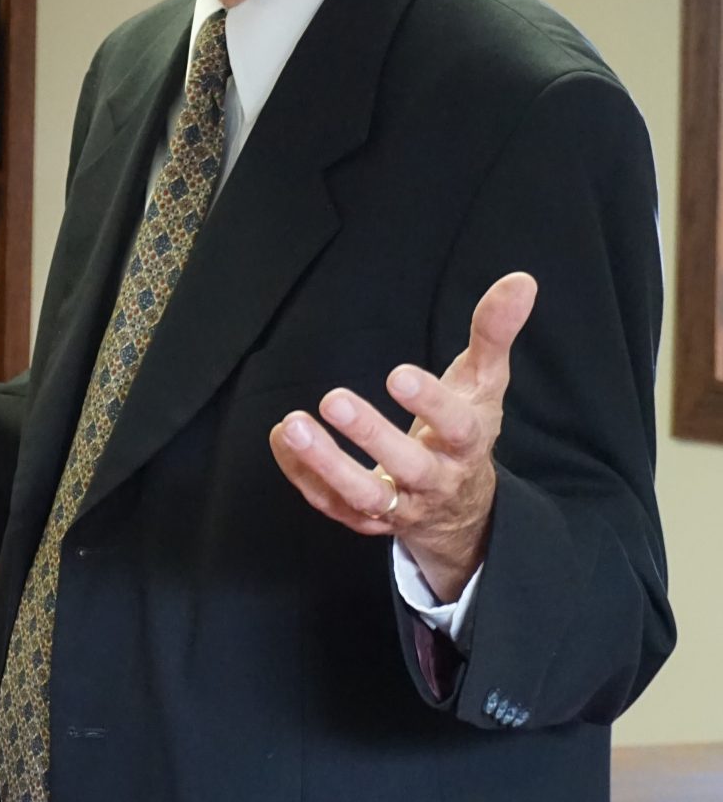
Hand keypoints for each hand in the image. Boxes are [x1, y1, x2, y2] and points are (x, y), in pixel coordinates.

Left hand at [268, 272, 537, 603]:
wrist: (461, 510)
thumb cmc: (466, 431)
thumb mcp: (484, 383)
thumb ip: (494, 333)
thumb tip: (521, 281)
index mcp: (467, 443)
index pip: (456, 426)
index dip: (429, 404)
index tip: (397, 375)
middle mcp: (435, 480)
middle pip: (407, 466)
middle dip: (370, 435)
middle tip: (331, 400)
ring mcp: (400, 505)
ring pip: (363, 495)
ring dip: (325, 464)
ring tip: (291, 426)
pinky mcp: (368, 520)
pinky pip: (333, 506)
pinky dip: (303, 477)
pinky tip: (281, 439)